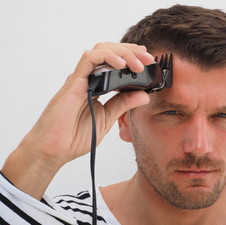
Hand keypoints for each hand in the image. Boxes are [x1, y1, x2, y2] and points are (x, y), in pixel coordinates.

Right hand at [1, 42, 153, 198]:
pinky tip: (121, 65)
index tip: (148, 61)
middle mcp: (88, 79)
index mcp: (96, 86)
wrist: (54, 150)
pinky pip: (89, 60)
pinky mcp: (73, 83)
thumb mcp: (108, 118)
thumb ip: (123, 104)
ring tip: (138, 63)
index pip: (115, 63)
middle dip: (132, 51)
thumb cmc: (74, 136)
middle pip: (110, 52)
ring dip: (123, 52)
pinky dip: (107, 57)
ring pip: (101, 50)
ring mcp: (80, 79)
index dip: (132, 57)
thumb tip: (144, 95)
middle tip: (148, 58)